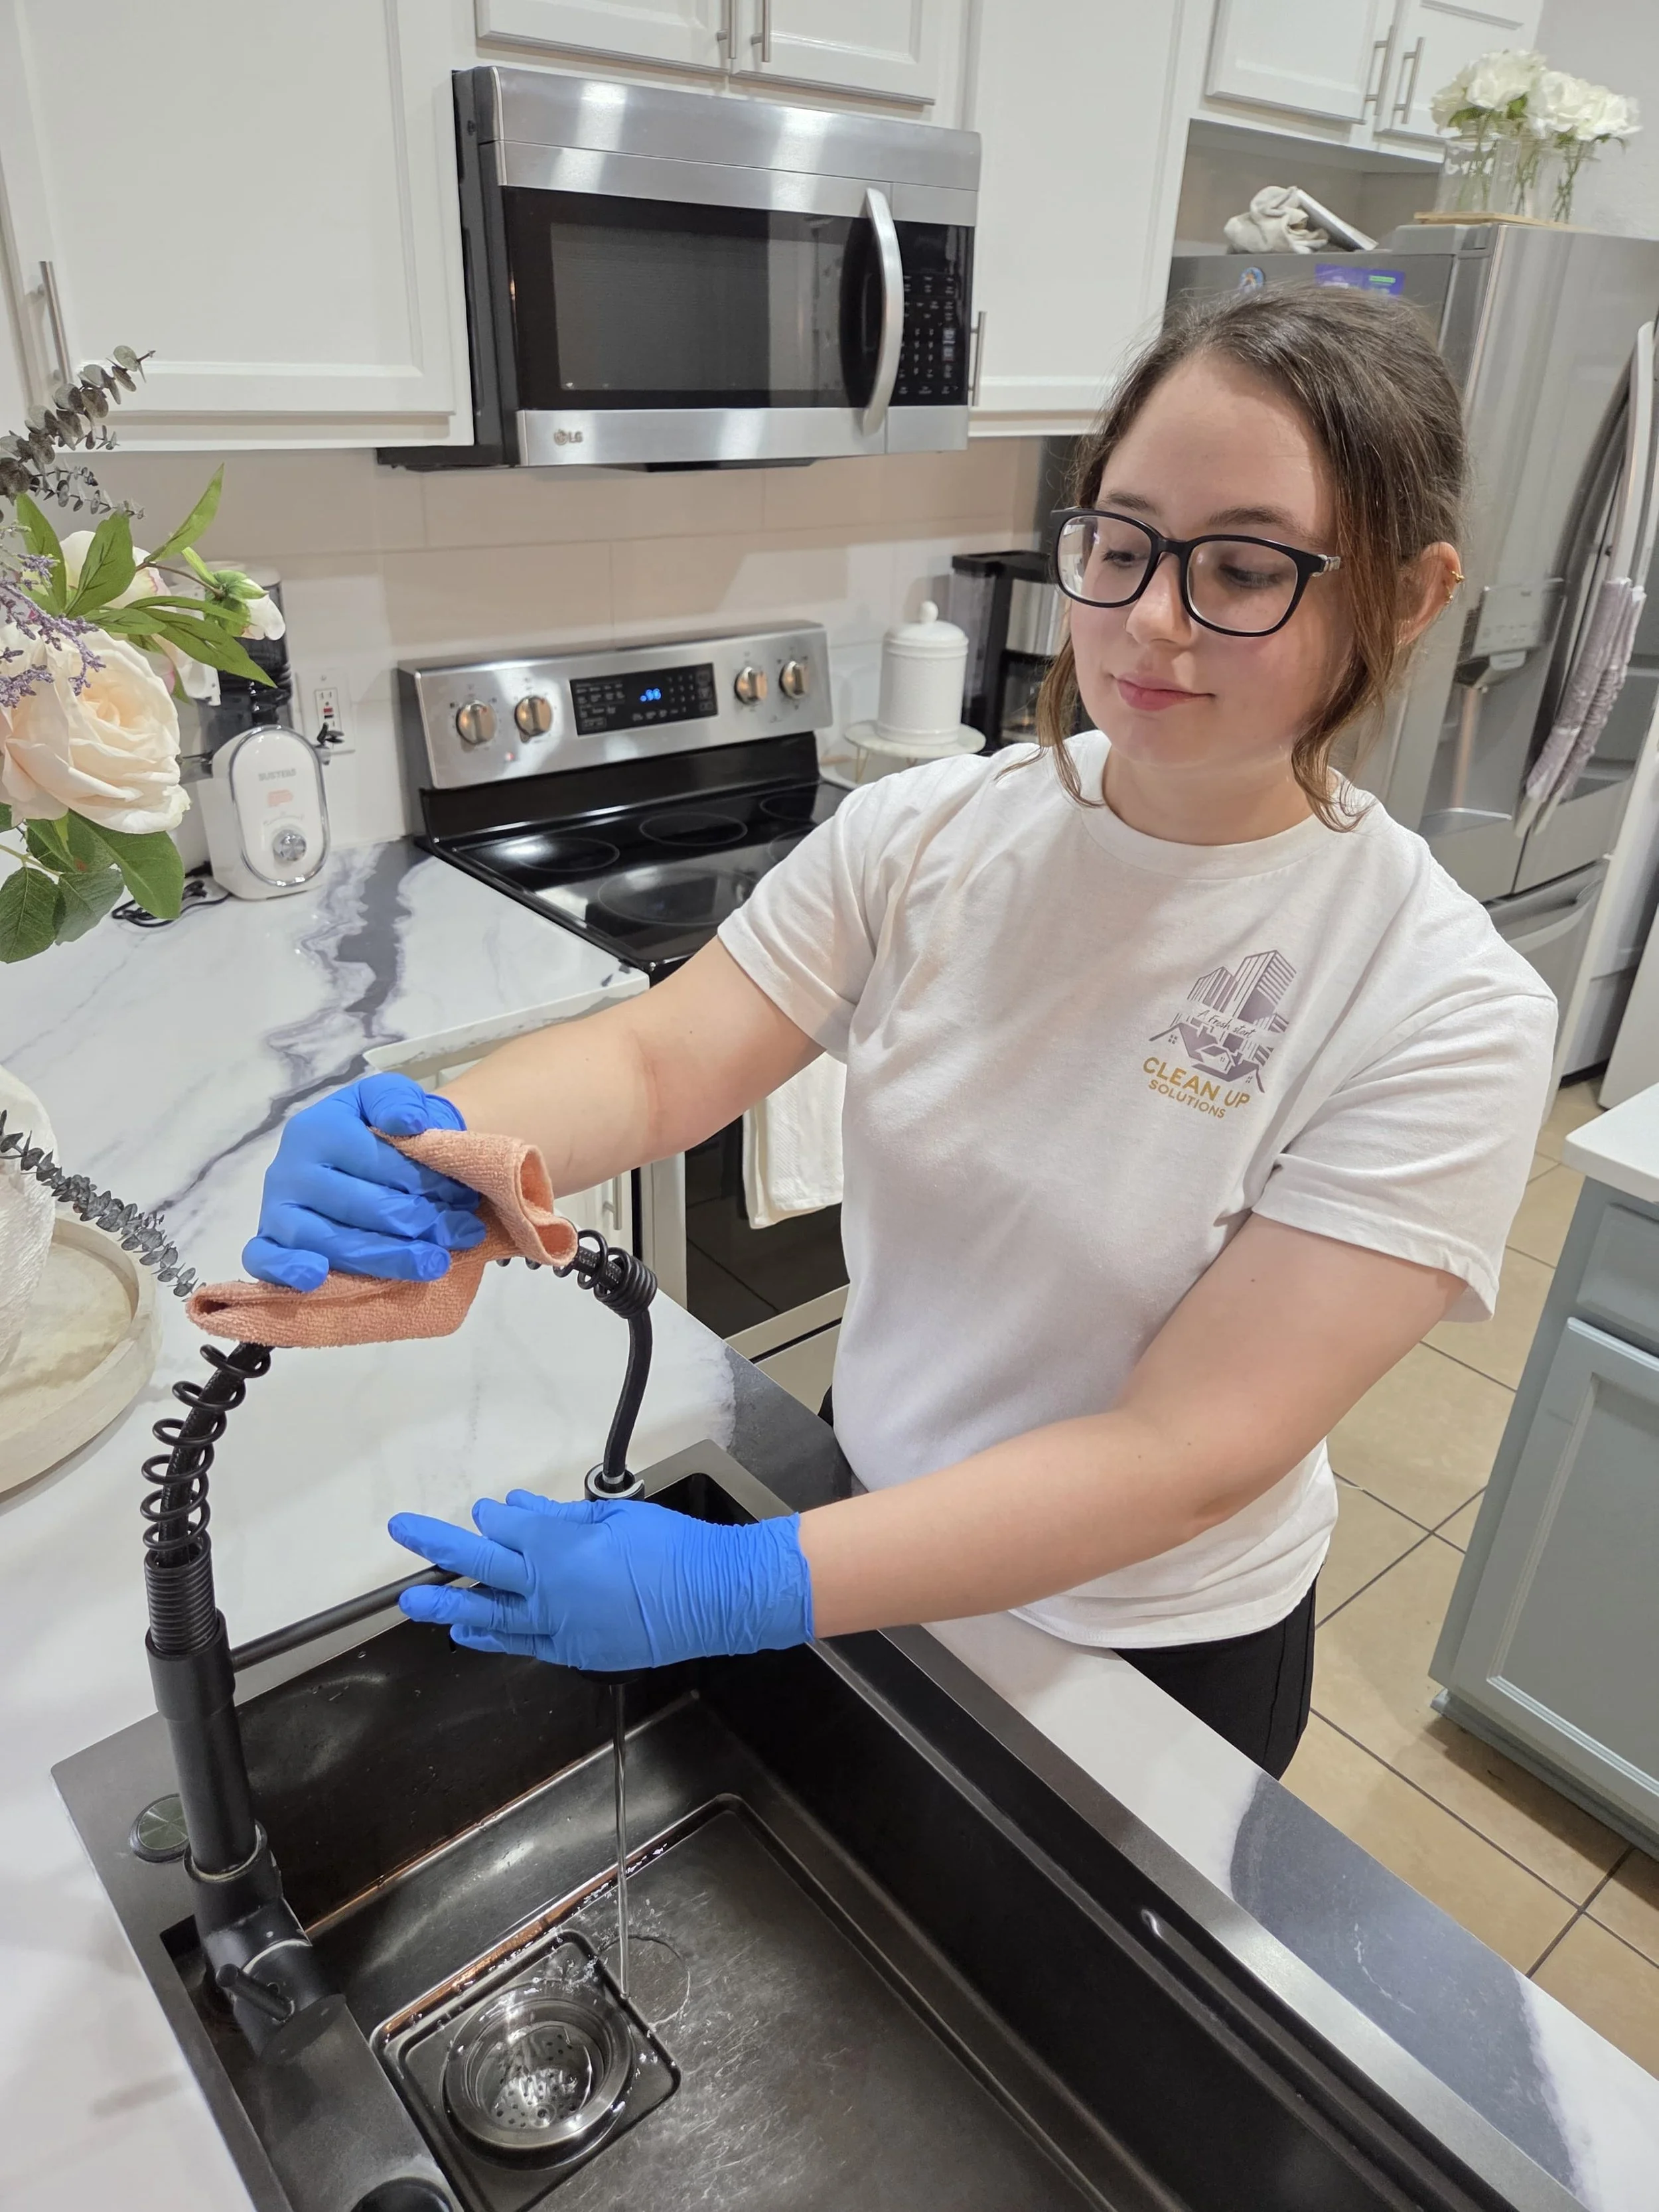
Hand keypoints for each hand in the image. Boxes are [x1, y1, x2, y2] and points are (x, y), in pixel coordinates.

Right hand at [244, 1073, 486, 1291]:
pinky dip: (287, 1270)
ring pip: (326, 1239)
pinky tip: (318, 1278)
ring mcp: (276, 1207)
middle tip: (462, 1235)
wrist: (358, 1153)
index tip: (463, 1196)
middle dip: (417, 1222)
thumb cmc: (379, 1128)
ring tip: (434, 1264)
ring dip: (385, 1256)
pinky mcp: (268, 1240)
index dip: (425, 1182)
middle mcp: (290, 1168)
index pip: (376, 1162)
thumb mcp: (391, 1097)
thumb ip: (399, 1100)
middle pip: (358, 1205)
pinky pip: (266, 1260)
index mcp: (318, 1129)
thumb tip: (410, 1123)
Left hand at [388, 1491, 813, 1671]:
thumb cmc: (673, 1548)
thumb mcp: (615, 1517)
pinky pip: (522, 1643)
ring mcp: (559, 1626)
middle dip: (438, 1548)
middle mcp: (549, 1589)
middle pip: (480, 1567)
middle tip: (403, 1532)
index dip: (491, 1519)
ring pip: (490, 1615)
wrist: (715, 1597)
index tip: (484, 1512)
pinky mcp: (575, 1652)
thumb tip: (516, 1509)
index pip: (505, 1530)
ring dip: (448, 1605)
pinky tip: (469, 1630)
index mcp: (559, 1548)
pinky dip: (490, 1636)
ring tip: (412, 1602)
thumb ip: (559, 1517)